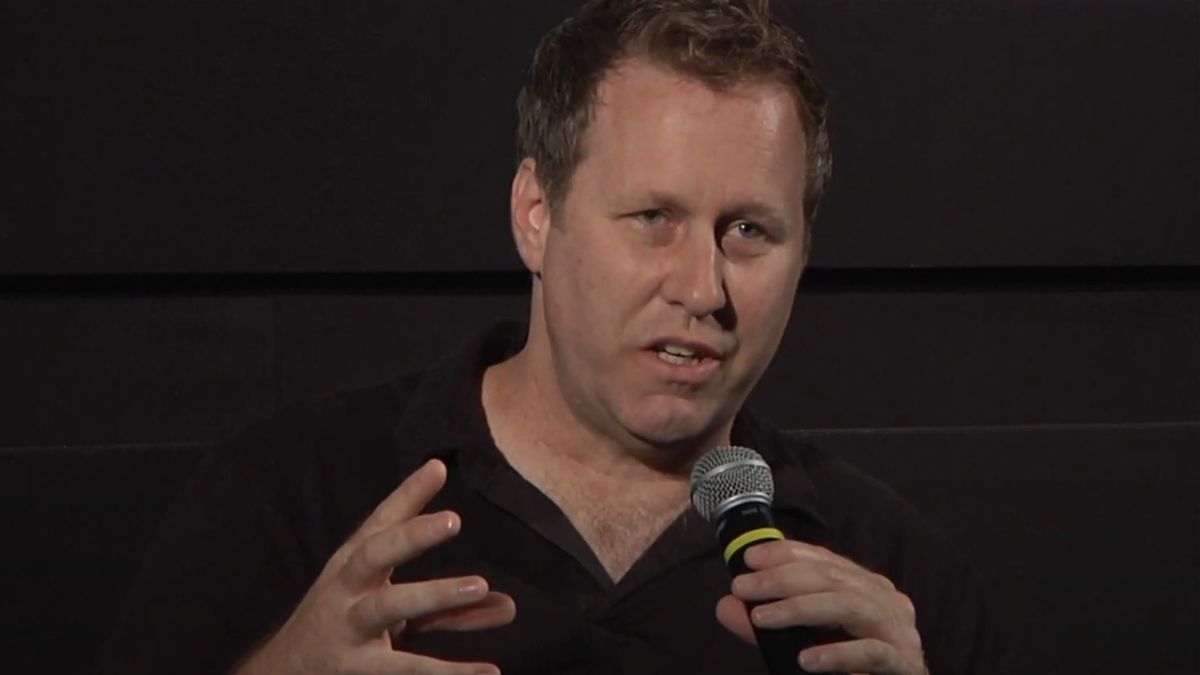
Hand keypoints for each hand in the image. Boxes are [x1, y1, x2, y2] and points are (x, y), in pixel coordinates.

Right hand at [234, 459, 515, 674]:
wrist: (286, 673)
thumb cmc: (346, 627)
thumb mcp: (389, 607)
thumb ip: (447, 604)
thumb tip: (508, 604)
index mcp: (352, 566)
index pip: (380, 524)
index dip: (407, 496)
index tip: (437, 468)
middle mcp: (346, 591)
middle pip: (373, 554)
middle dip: (410, 536)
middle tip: (453, 519)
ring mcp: (348, 629)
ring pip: (387, 606)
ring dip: (433, 593)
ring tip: (480, 585)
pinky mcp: (357, 669)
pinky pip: (403, 667)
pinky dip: (447, 671)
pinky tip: (486, 671)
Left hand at [715, 541, 926, 674]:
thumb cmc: (852, 664)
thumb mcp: (805, 637)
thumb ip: (771, 622)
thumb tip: (727, 606)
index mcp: (866, 586)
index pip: (824, 559)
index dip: (786, 553)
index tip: (750, 558)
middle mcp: (885, 600)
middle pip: (833, 577)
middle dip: (782, 578)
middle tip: (743, 587)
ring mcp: (899, 630)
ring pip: (850, 606)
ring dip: (800, 609)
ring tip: (762, 618)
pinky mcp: (904, 662)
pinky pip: (871, 652)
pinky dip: (836, 653)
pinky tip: (807, 659)